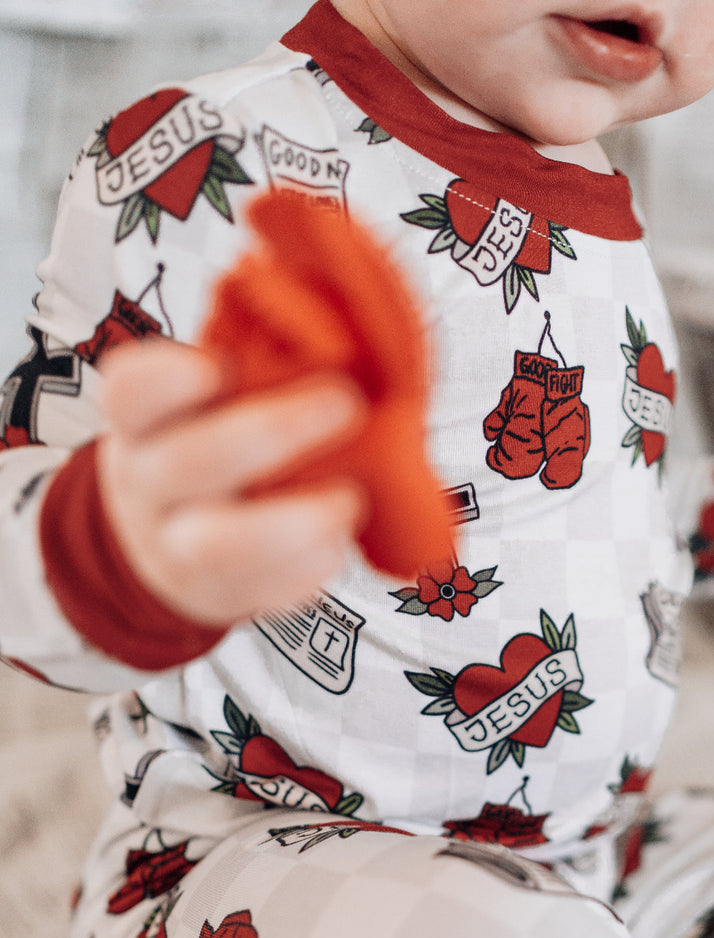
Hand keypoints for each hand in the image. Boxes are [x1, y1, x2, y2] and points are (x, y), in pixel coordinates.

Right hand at [97, 338, 365, 627]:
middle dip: (274, 431)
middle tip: (345, 403)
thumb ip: (248, 373)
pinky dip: (311, 564)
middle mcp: (150, 486)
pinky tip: (338, 540)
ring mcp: (177, 549)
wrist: (163, 547)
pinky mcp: (220, 596)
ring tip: (351, 498)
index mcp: (140, 423)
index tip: (219, 365)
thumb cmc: (206, 449)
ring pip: (221, 544)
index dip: (169, 378)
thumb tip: (344, 331)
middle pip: (191, 462)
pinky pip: (265, 588)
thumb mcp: (200, 407)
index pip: (129, 393)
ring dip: (298, 519)